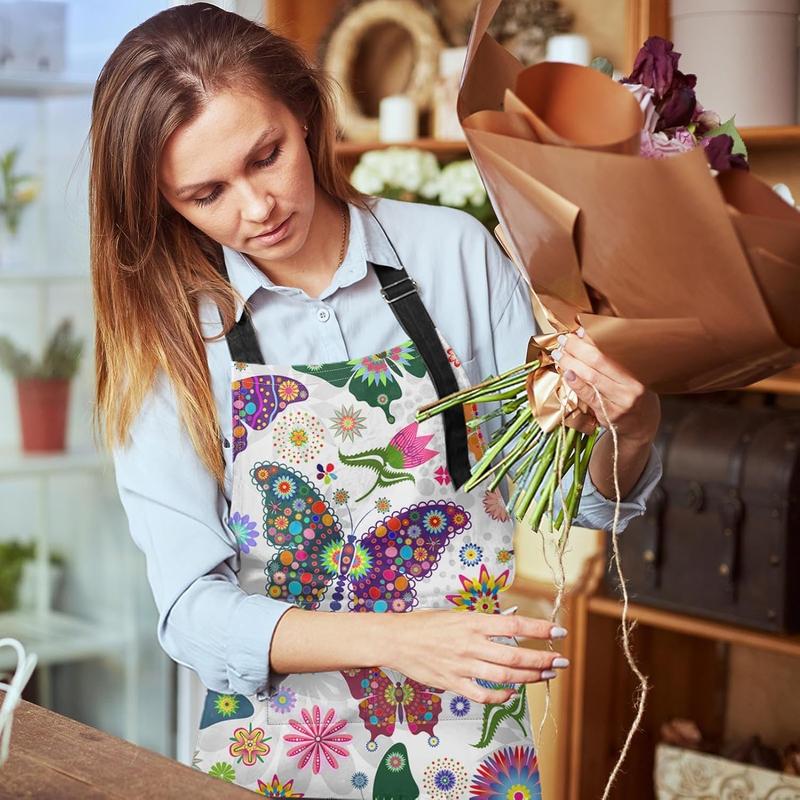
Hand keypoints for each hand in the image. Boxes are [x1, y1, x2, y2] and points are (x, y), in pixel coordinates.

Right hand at [385, 609, 568, 704]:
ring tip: (546, 675)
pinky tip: (513, 693)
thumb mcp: (456, 614)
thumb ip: (482, 622)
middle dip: (543, 659)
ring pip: (505, 676)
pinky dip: (502, 696)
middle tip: (561, 661)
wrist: (397, 639)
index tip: (559, 631)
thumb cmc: (426, 623)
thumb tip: (509, 625)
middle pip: (516, 654)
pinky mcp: (454, 683)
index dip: (540, 628)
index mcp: (473, 621)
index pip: (515, 624)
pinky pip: (484, 695)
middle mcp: (471, 643)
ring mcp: (463, 666)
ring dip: (530, 677)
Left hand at [552, 329, 660, 443]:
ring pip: (592, 378)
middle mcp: (630, 388)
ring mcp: (619, 403)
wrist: (642, 425)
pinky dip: (576, 383)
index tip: (577, 330)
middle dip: (577, 349)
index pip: (610, 352)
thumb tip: (585, 338)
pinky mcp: (608, 415)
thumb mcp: (629, 378)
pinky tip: (566, 373)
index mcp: (636, 374)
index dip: (592, 340)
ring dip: (571, 363)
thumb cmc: (633, 396)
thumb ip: (611, 362)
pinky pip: (588, 395)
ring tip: (559, 354)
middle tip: (563, 340)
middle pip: (599, 362)